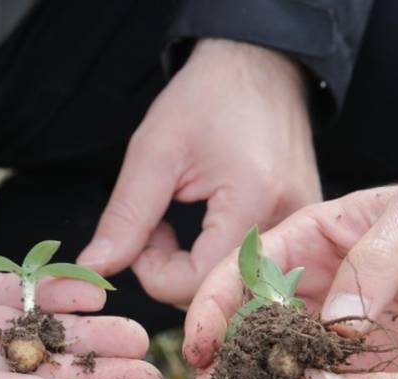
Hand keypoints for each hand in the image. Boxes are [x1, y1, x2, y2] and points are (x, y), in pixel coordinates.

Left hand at [78, 39, 320, 306]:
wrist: (260, 66)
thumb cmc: (206, 98)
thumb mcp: (153, 151)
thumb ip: (125, 217)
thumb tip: (94, 268)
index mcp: (254, 200)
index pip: (198, 284)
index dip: (153, 273)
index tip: (140, 239)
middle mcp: (290, 222)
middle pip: (220, 293)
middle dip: (173, 273)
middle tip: (155, 229)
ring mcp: (302, 228)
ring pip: (236, 286)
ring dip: (194, 268)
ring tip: (179, 224)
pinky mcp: (303, 229)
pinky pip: (255, 269)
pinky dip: (218, 260)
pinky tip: (206, 226)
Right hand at [185, 121, 397, 378]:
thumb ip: (374, 263)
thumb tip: (334, 324)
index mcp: (307, 245)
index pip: (242, 276)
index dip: (212, 311)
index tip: (199, 349)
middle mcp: (310, 293)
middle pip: (250, 334)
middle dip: (224, 370)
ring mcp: (334, 336)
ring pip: (280, 373)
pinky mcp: (366, 371)